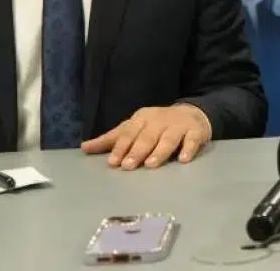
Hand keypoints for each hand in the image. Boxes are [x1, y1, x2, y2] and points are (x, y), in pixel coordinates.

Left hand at [80, 105, 211, 169]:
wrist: (192, 114)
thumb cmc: (157, 125)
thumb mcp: (134, 128)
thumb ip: (111, 139)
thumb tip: (84, 148)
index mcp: (142, 118)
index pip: (129, 132)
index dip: (121, 147)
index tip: (113, 162)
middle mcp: (159, 120)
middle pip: (147, 136)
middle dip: (137, 150)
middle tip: (128, 166)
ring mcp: (178, 125)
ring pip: (168, 138)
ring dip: (160, 151)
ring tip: (151, 164)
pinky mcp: (195, 131)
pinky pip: (192, 140)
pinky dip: (188, 149)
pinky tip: (183, 159)